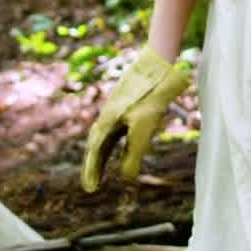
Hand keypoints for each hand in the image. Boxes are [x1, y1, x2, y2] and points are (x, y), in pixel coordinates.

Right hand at [81, 49, 188, 191]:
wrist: (160, 61)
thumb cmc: (152, 95)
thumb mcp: (144, 127)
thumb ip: (134, 152)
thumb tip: (126, 177)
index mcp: (108, 122)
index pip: (96, 151)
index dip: (93, 170)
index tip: (91, 188)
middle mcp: (109, 115)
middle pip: (98, 145)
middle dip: (94, 165)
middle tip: (92, 184)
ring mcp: (118, 108)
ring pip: (107, 135)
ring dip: (103, 153)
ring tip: (102, 167)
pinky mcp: (129, 102)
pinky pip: (118, 126)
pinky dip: (116, 140)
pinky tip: (124, 143)